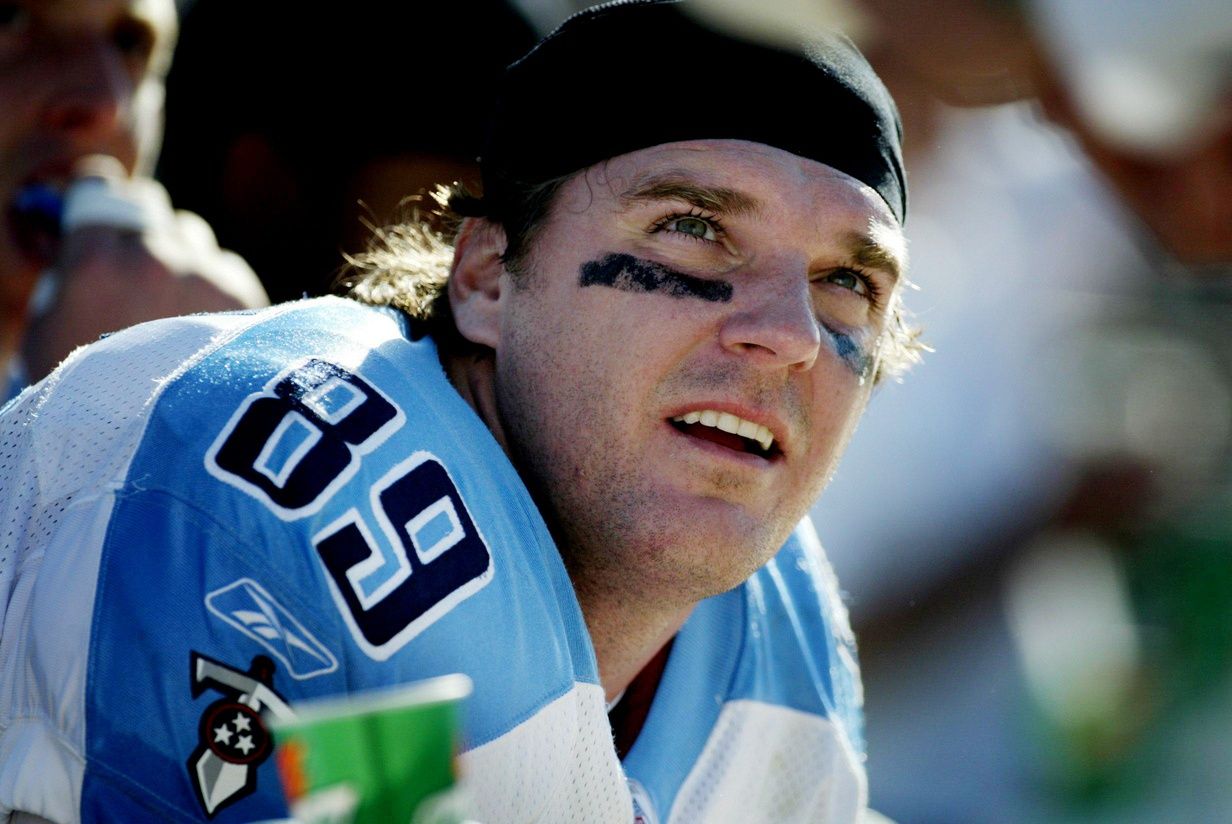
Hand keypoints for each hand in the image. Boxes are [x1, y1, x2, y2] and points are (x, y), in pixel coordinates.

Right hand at [20, 157, 268, 382]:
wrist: (172, 453)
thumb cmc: (94, 401)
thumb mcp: (50, 339)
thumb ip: (69, 280)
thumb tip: (84, 250)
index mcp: (96, 263)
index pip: (99, 189)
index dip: (98, 200)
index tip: (99, 216)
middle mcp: (156, 258)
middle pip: (152, 205)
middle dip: (141, 226)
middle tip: (134, 264)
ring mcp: (208, 276)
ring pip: (195, 238)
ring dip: (183, 258)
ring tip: (173, 310)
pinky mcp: (248, 299)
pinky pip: (226, 271)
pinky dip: (217, 290)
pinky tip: (207, 332)